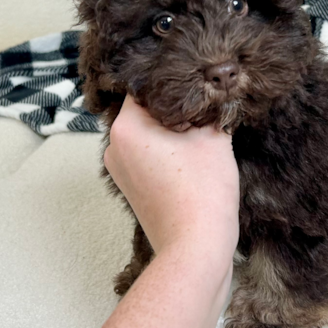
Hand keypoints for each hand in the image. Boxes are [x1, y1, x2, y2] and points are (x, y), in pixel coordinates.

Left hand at [104, 95, 239, 261]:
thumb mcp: (213, 135)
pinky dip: (164, 153)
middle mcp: (113, 146)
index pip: (145, 86)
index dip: (174, 80)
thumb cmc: (203, 191)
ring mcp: (119, 170)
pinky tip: (189, 158)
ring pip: (145, 134)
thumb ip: (208, 106)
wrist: (195, 247)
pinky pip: (145, 157)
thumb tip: (212, 91)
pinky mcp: (130, 188)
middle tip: (202, 106)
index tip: (195, 80)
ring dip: (169, 131)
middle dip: (173, 107)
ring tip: (197, 136)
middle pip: (144, 111)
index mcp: (126, 126)